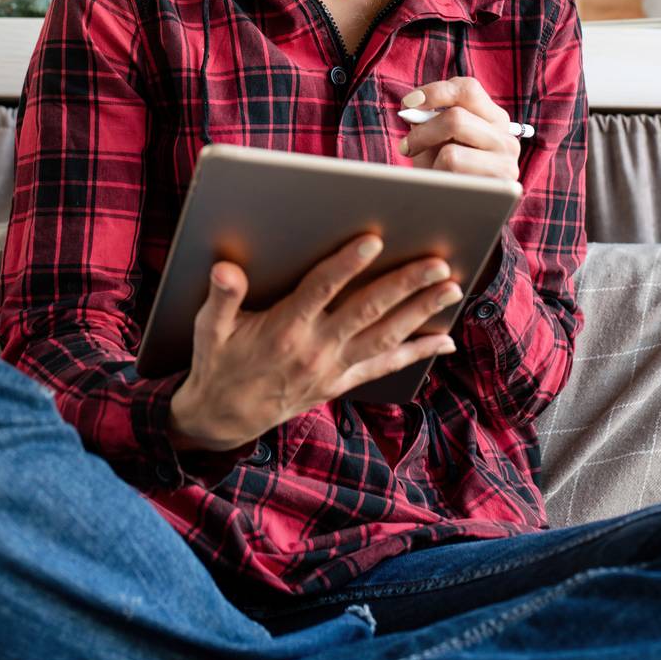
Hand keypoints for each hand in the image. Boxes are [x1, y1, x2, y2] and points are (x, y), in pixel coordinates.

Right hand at [168, 232, 462, 452]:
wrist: (223, 419)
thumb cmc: (218, 362)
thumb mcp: (209, 329)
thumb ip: (221, 297)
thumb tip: (225, 268)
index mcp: (283, 329)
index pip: (320, 290)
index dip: (347, 265)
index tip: (374, 240)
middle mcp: (315, 350)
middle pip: (367, 312)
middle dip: (405, 286)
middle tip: (438, 262)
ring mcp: (333, 369)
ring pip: (385, 336)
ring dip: (421, 312)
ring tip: (451, 287)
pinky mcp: (341, 382)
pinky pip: (385, 366)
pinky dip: (417, 353)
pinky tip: (445, 340)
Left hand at [397, 77, 522, 183]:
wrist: (459, 210)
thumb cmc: (444, 170)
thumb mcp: (437, 139)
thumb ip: (428, 120)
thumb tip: (412, 110)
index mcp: (493, 117)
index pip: (468, 88)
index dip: (434, 92)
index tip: (408, 103)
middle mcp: (506, 137)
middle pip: (455, 118)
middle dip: (422, 132)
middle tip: (405, 147)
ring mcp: (507, 163)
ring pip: (452, 151)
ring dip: (430, 159)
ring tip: (426, 169)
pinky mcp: (501, 189)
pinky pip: (455, 176)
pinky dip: (439, 178)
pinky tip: (442, 185)